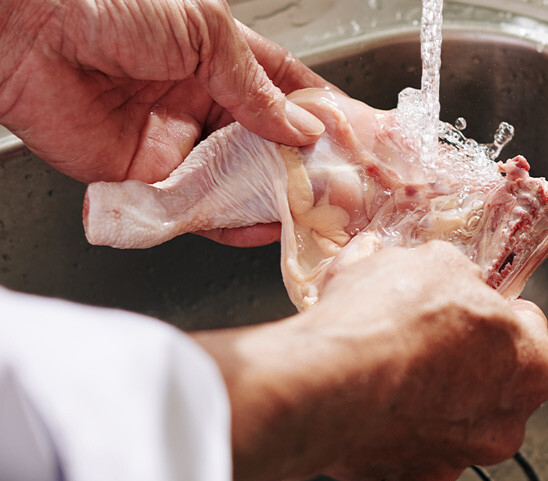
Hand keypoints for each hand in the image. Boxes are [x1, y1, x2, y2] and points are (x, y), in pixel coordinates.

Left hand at [0, 0, 330, 245]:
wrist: (25, 29)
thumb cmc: (108, 3)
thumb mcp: (205, 32)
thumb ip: (255, 87)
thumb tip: (300, 127)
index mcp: (220, 57)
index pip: (283, 89)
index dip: (319, 112)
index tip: (351, 135)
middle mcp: (201, 100)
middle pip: (265, 142)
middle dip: (301, 165)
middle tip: (336, 186)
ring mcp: (175, 140)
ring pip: (236, 181)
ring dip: (270, 199)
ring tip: (307, 212)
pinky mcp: (144, 177)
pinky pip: (194, 209)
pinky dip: (227, 224)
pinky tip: (257, 227)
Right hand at [192, 241, 547, 480]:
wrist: (328, 382)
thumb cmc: (390, 324)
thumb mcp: (435, 261)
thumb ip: (455, 273)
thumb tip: (443, 272)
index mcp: (533, 365)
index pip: (528, 329)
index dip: (492, 309)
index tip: (468, 302)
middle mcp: (505, 422)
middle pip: (490, 380)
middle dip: (459, 356)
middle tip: (422, 330)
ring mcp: (457, 457)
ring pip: (446, 418)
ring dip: (424, 393)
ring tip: (384, 359)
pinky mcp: (408, 477)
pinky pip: (405, 444)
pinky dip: (389, 422)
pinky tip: (365, 392)